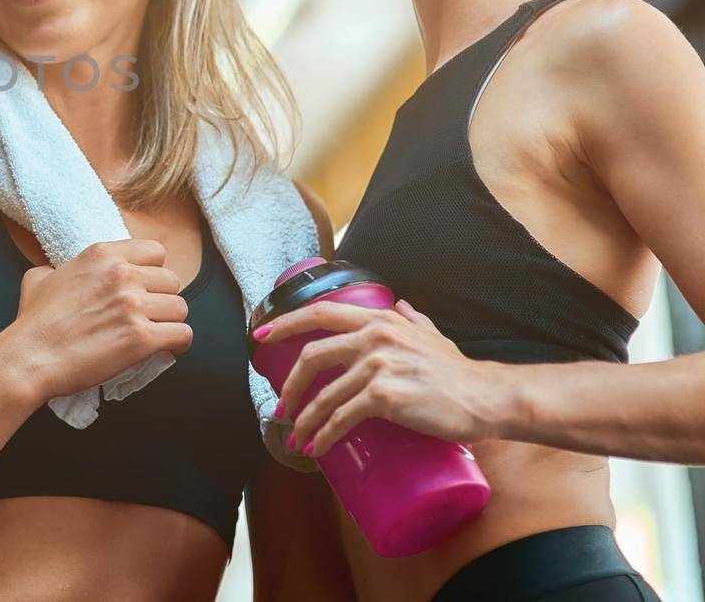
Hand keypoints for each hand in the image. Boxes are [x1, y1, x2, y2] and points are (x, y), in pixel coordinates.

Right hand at [5, 238, 191, 401]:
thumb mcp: (40, 278)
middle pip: (171, 280)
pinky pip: (182, 334)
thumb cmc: (33, 322)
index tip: (145, 287)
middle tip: (148, 315)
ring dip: (170, 322)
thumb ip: (60, 268)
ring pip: (180, 308)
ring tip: (156, 334)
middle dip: (162, 298)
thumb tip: (59, 271)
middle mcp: (122, 274)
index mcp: (102, 255)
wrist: (30, 357)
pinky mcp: (142, 338)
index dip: (152, 271)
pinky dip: (177, 344)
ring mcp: (133, 305)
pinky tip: (165, 349)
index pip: (155, 251)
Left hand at [258, 299, 504, 456]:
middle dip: (290, 386)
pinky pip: (342, 417)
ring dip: (304, 420)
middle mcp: (373, 337)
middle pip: (311, 357)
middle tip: (281, 406)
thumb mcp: (433, 335)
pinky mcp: (385, 396)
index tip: (261, 335)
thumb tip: (403, 304)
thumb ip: (414, 320)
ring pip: (324, 395)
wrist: (489, 397)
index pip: (320, 313)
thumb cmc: (461, 372)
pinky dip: (325, 435)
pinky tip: (317, 447)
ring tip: (297, 436)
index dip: (286, 323)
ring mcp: (377, 365)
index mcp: (379, 320)